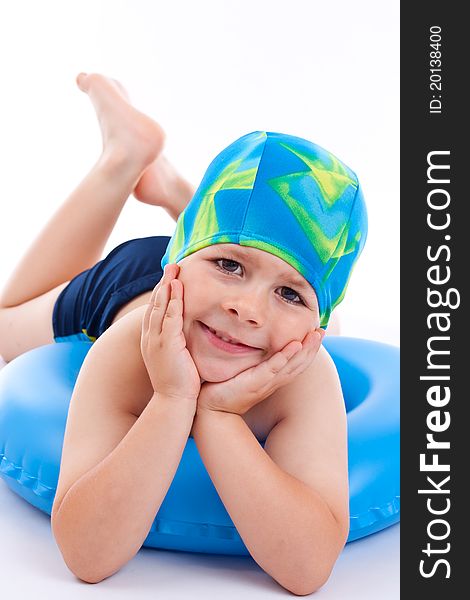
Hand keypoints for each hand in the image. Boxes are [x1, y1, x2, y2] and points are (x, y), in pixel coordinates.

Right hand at [140, 263, 200, 404]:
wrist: (174, 401)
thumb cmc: (178, 384)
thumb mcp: (175, 359)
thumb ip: (178, 345)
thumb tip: (185, 337)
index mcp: (151, 341)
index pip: (155, 311)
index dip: (161, 293)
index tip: (169, 279)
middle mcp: (150, 338)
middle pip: (155, 304)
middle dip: (162, 284)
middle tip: (170, 267)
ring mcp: (156, 340)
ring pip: (160, 307)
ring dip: (167, 287)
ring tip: (173, 270)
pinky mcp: (167, 344)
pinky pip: (170, 317)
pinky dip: (173, 301)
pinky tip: (177, 288)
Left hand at [195, 328, 325, 415]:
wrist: (212, 408)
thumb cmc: (226, 389)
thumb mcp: (244, 374)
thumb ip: (252, 362)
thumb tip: (252, 343)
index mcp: (272, 379)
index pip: (296, 364)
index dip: (309, 351)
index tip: (318, 334)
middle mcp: (273, 381)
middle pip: (299, 364)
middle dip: (312, 348)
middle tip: (322, 331)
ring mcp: (265, 382)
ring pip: (291, 365)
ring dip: (305, 350)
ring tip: (315, 335)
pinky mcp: (254, 383)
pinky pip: (273, 368)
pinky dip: (285, 357)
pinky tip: (294, 345)